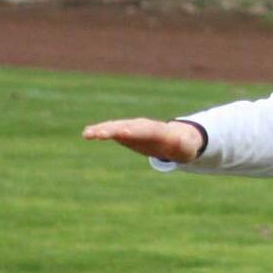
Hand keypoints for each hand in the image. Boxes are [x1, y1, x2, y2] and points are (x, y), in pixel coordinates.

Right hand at [82, 118, 204, 162]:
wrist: (174, 138)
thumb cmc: (180, 144)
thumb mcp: (185, 146)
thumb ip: (183, 145)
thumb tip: (184, 144)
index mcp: (157, 130)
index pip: (144, 131)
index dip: (134, 132)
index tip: (122, 133)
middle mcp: (142, 126)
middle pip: (126, 127)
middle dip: (113, 130)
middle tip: (99, 134)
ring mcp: (132, 127)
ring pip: (115, 127)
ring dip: (102, 130)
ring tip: (87, 134)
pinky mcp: (124, 132)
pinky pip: (110, 131)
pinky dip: (99, 132)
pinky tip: (87, 134)